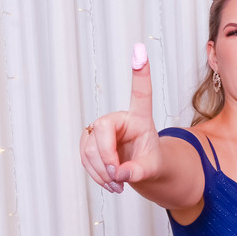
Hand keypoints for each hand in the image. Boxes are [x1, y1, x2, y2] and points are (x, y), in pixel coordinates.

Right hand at [80, 44, 159, 192]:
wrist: (140, 170)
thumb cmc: (151, 162)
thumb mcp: (152, 168)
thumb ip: (138, 171)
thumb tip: (118, 173)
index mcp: (140, 118)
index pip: (140, 93)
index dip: (139, 72)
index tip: (140, 50)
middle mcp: (119, 119)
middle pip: (101, 129)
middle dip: (106, 156)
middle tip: (117, 176)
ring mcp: (101, 130)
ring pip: (89, 148)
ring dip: (101, 171)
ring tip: (117, 185)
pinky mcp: (89, 142)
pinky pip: (84, 158)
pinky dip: (95, 174)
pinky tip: (108, 182)